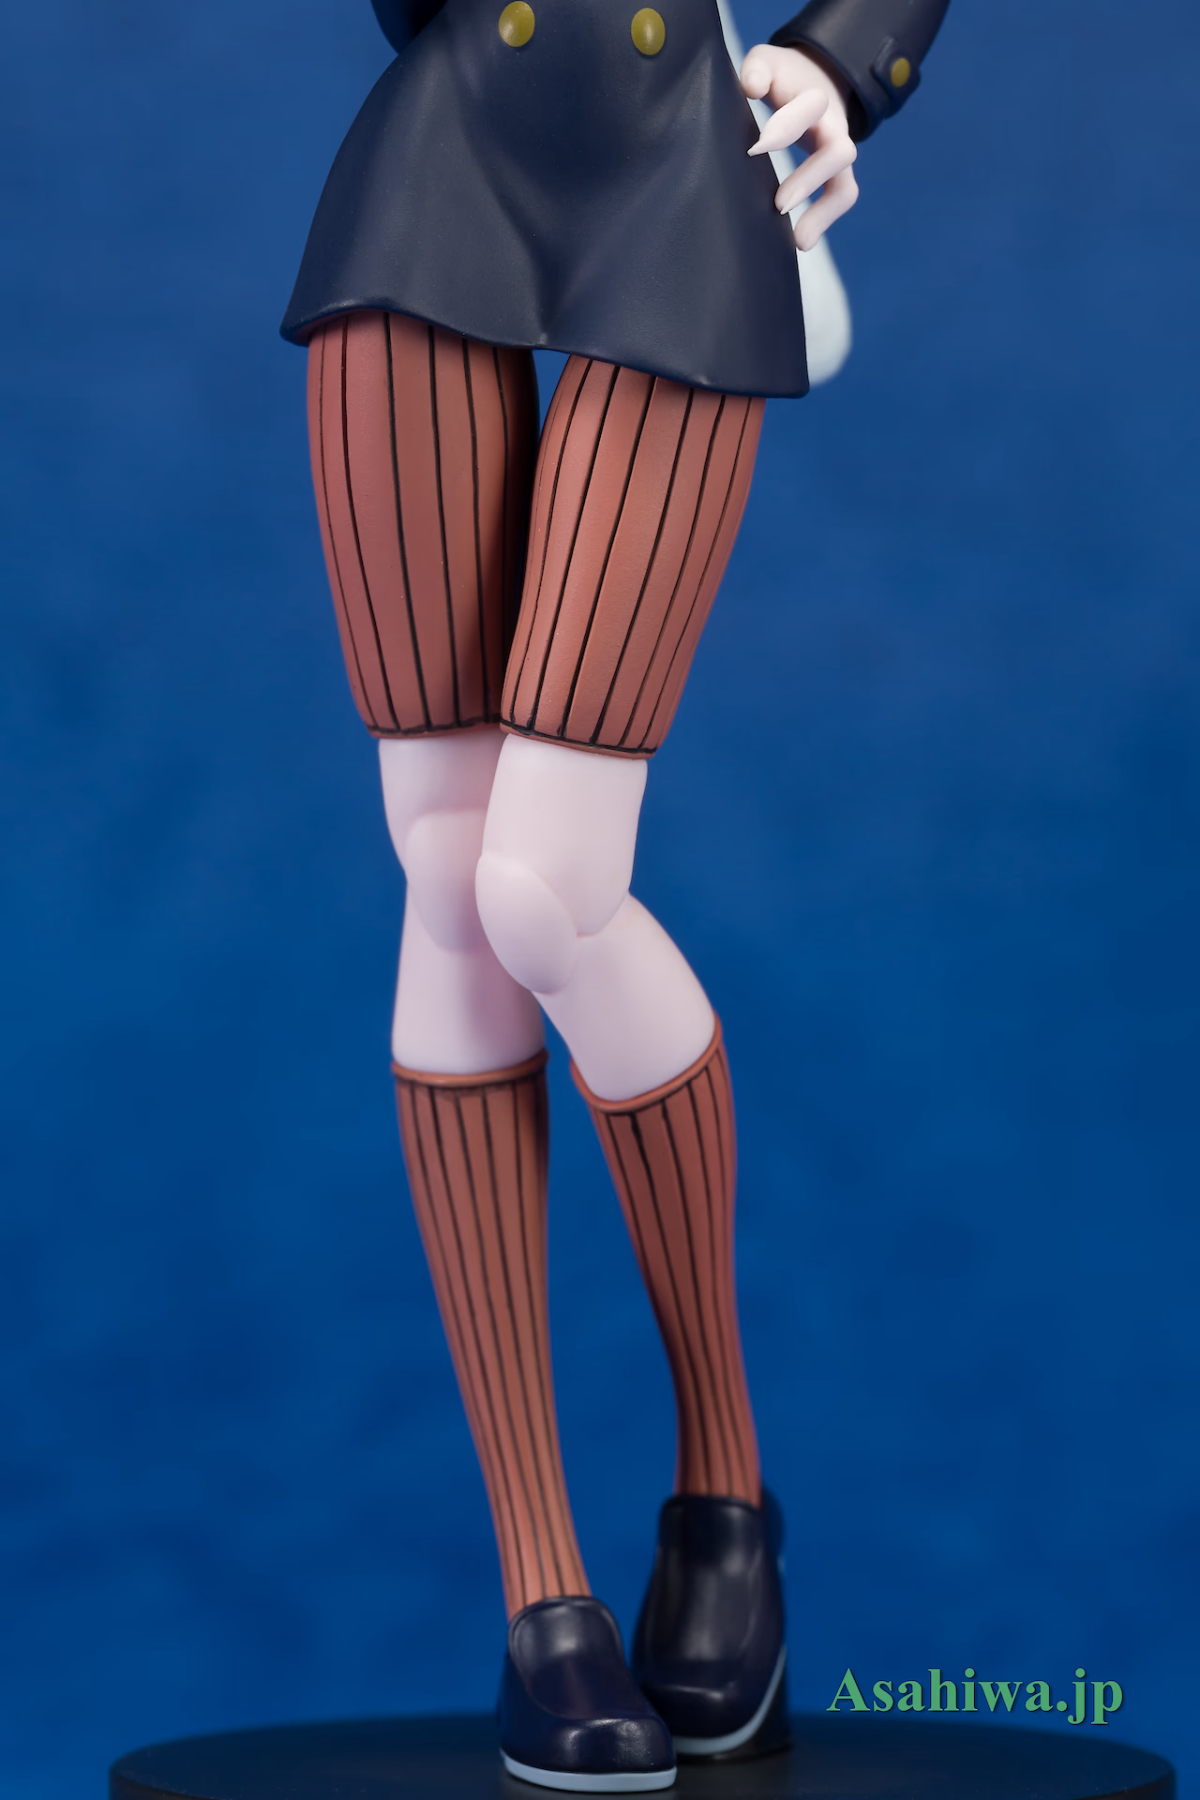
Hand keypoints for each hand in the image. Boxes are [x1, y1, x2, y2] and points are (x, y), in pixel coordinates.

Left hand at [740, 45, 858, 251]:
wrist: (815, 79)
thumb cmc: (783, 77)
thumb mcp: (768, 60)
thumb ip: (758, 69)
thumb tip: (753, 88)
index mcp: (815, 96)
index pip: (811, 107)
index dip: (787, 127)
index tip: (758, 147)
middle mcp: (833, 126)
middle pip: (838, 151)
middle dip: (811, 178)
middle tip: (780, 204)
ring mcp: (837, 151)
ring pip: (844, 181)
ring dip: (823, 210)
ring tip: (799, 240)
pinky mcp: (836, 173)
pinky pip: (841, 197)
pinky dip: (825, 220)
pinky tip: (802, 242)